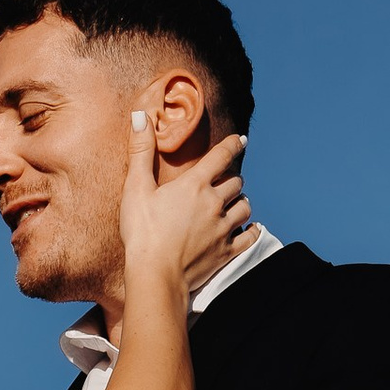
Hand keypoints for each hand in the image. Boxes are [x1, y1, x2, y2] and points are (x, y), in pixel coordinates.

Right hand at [120, 105, 250, 297]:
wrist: (155, 275)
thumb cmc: (142, 232)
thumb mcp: (136, 188)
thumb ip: (141, 151)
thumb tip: (140, 114)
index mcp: (195, 184)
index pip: (222, 156)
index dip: (233, 145)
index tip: (240, 140)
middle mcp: (215, 203)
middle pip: (236, 182)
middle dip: (232, 179)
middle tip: (225, 181)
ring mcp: (223, 228)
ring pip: (245, 207)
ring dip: (241, 203)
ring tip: (234, 204)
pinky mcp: (227, 252)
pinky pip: (250, 237)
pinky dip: (253, 231)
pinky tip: (252, 228)